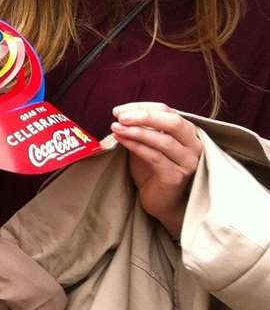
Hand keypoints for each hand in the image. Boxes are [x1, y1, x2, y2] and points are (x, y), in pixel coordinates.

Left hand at [111, 102, 199, 237]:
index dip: (142, 107)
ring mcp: (187, 162)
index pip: (168, 111)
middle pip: (173, 122)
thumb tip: (120, 113)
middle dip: (144, 115)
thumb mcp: (148, 144)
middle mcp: (193, 145)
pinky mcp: (176, 177)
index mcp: (187, 133)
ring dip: (136, 131)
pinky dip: (136, 146)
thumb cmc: (153, 170)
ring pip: (163, 140)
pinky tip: (121, 140)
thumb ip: (142, 129)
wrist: (161, 202)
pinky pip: (155, 157)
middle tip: (120, 116)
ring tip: (115, 127)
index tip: (118, 110)